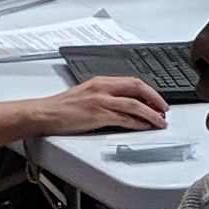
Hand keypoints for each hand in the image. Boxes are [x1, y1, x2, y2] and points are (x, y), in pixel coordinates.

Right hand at [22, 75, 170, 139]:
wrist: (43, 114)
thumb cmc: (61, 108)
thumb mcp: (85, 95)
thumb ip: (103, 96)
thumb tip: (122, 105)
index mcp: (100, 81)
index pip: (131, 81)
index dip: (148, 90)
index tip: (156, 99)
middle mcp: (102, 88)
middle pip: (138, 88)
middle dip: (155, 98)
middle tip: (164, 109)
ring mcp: (101, 101)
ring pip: (135, 104)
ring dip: (151, 114)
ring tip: (160, 121)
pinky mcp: (98, 115)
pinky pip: (125, 119)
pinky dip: (138, 123)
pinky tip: (145, 127)